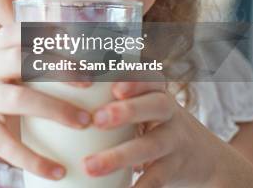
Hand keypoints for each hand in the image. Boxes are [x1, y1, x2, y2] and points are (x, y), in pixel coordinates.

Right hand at [0, 23, 92, 180]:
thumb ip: (17, 59)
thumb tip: (72, 59)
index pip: (17, 32)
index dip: (48, 32)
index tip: (80, 38)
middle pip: (22, 60)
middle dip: (59, 67)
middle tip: (91, 80)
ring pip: (19, 99)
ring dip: (56, 110)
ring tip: (85, 122)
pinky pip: (7, 145)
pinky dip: (35, 159)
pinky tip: (57, 171)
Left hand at [83, 80, 229, 186]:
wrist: (203, 157)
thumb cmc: (150, 122)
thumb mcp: (138, 103)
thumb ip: (107, 92)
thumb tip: (49, 80)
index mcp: (154, 90)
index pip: (148, 75)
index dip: (133, 78)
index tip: (113, 84)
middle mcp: (169, 111)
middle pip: (155, 105)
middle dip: (127, 111)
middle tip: (97, 119)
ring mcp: (175, 140)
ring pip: (152, 145)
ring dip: (120, 156)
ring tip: (89, 166)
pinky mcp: (177, 168)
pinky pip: (158, 178)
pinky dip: (139, 187)